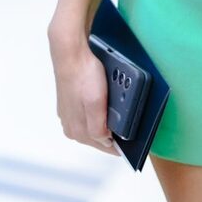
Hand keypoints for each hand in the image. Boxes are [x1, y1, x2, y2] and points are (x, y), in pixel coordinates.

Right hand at [51, 35, 120, 156]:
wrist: (71, 53)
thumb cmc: (83, 75)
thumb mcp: (95, 104)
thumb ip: (98, 128)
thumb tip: (105, 142)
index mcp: (77, 131)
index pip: (106, 147)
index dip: (121, 143)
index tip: (132, 136)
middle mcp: (70, 127)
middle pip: (99, 139)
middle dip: (112, 132)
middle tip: (124, 117)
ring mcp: (68, 116)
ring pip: (94, 127)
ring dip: (104, 122)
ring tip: (113, 107)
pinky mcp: (69, 105)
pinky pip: (88, 116)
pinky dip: (97, 113)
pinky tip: (102, 101)